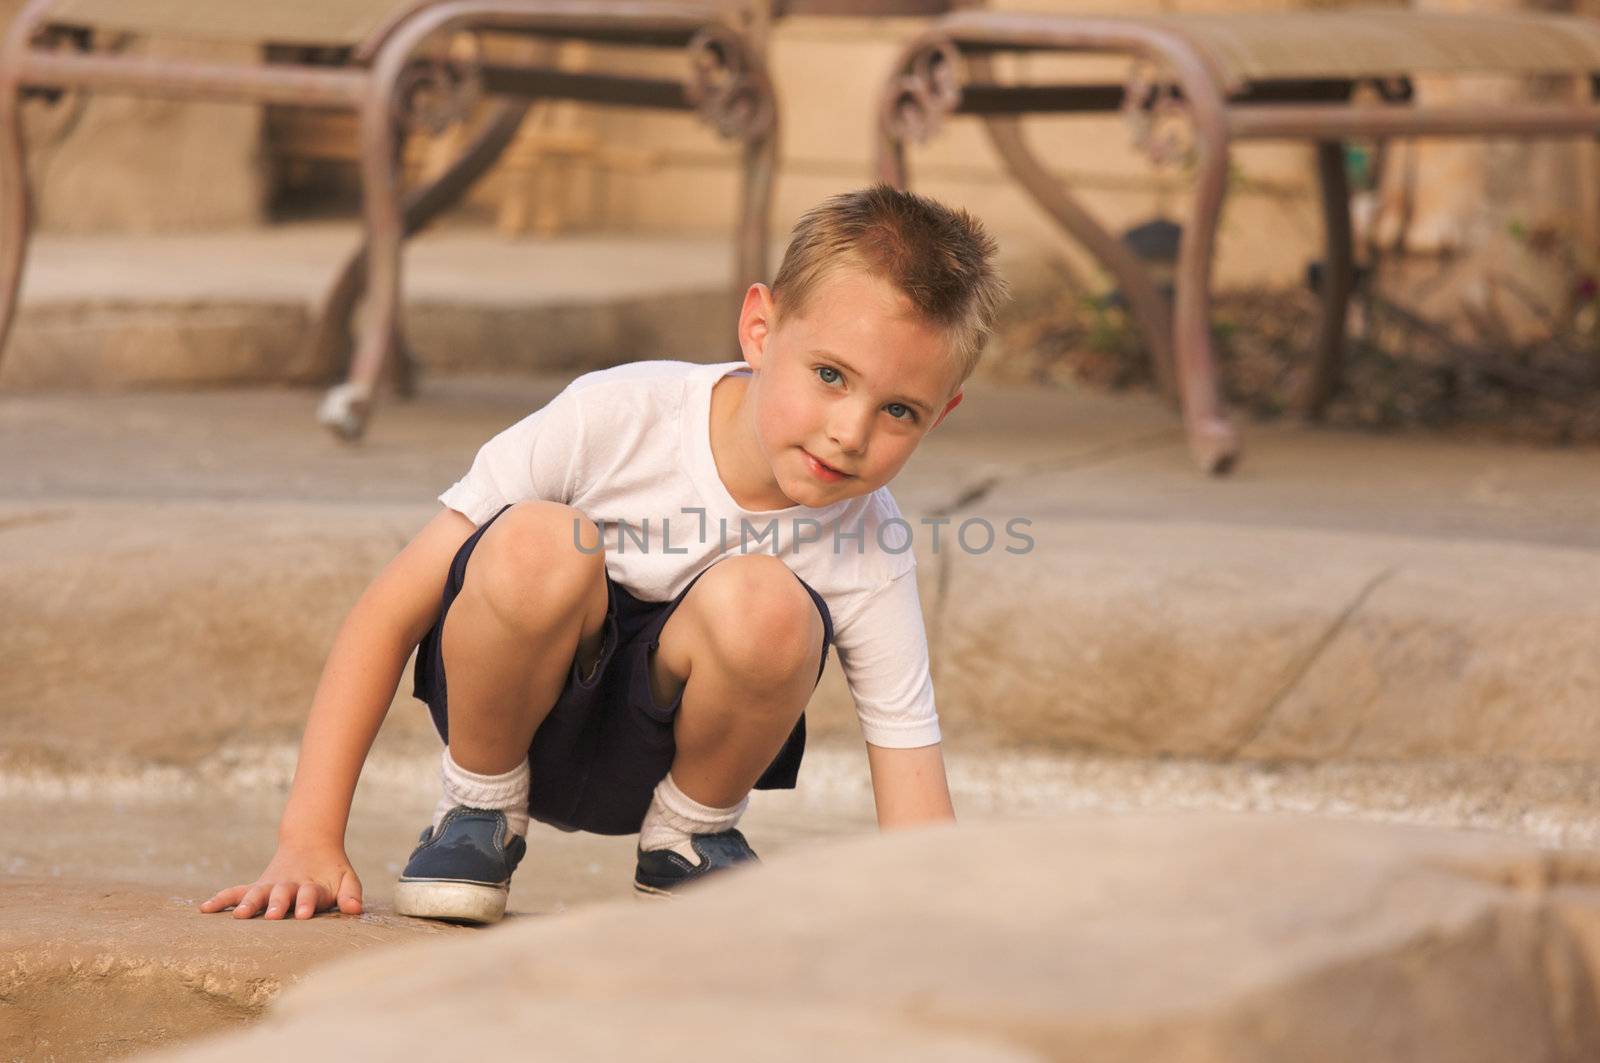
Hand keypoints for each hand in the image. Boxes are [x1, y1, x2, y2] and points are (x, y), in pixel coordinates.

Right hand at [199, 840, 363, 919]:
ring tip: (240, 916)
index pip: (310, 894)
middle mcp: (288, 885)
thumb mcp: (346, 879)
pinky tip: (204, 909)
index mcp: (311, 886)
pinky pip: (235, 892)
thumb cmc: (331, 873)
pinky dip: (221, 899)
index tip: (304, 913)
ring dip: (248, 903)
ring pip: (257, 893)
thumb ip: (351, 894)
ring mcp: (270, 886)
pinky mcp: (256, 888)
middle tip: (274, 915)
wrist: (311, 844)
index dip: (307, 902)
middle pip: (282, 894)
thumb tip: (356, 910)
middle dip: (277, 904)